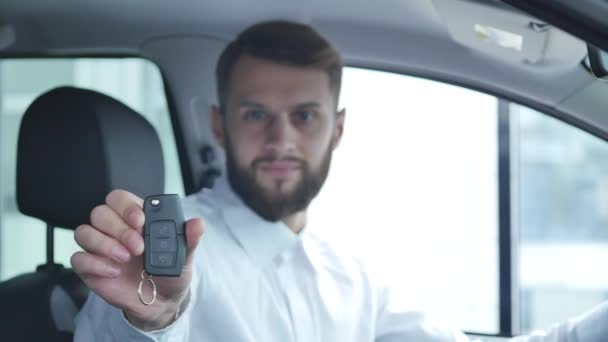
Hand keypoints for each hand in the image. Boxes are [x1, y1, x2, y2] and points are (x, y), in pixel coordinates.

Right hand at [71, 190, 203, 330]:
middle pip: (100, 213)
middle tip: (138, 246)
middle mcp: (114, 229)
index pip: (119, 199)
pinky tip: (114, 272)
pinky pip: (78, 258)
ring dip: (104, 244)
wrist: (162, 301)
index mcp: (135, 218)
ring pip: (84, 232)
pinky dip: (94, 263)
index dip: (126, 206)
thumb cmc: (170, 271)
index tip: (141, 221)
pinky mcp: (90, 267)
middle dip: (119, 228)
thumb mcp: (184, 255)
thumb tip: (197, 223)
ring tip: (126, 258)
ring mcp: (100, 247)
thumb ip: (189, 238)